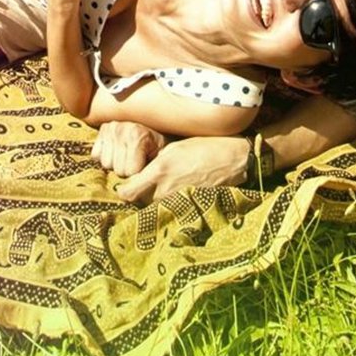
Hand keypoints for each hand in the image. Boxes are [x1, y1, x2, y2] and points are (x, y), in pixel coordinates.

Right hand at [92, 120, 165, 177]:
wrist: (153, 128)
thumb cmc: (157, 146)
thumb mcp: (161, 158)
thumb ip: (150, 172)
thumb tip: (133, 189)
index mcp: (137, 135)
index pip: (131, 171)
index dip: (139, 173)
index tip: (145, 165)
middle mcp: (121, 129)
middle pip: (118, 170)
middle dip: (127, 170)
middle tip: (136, 160)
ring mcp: (110, 129)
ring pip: (106, 164)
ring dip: (116, 164)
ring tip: (127, 155)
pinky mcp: (102, 131)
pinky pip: (96, 155)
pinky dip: (105, 156)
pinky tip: (117, 151)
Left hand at [115, 136, 248, 203]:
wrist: (233, 160)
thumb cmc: (203, 147)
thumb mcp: (173, 148)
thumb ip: (153, 163)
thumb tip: (138, 172)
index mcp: (159, 171)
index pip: (127, 193)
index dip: (122, 191)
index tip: (124, 185)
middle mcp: (165, 189)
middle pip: (139, 202)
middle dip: (138, 194)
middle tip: (143, 184)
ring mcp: (177, 201)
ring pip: (153, 207)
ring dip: (153, 199)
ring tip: (161, 186)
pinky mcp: (188, 207)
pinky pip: (170, 209)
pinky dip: (168, 204)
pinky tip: (175, 192)